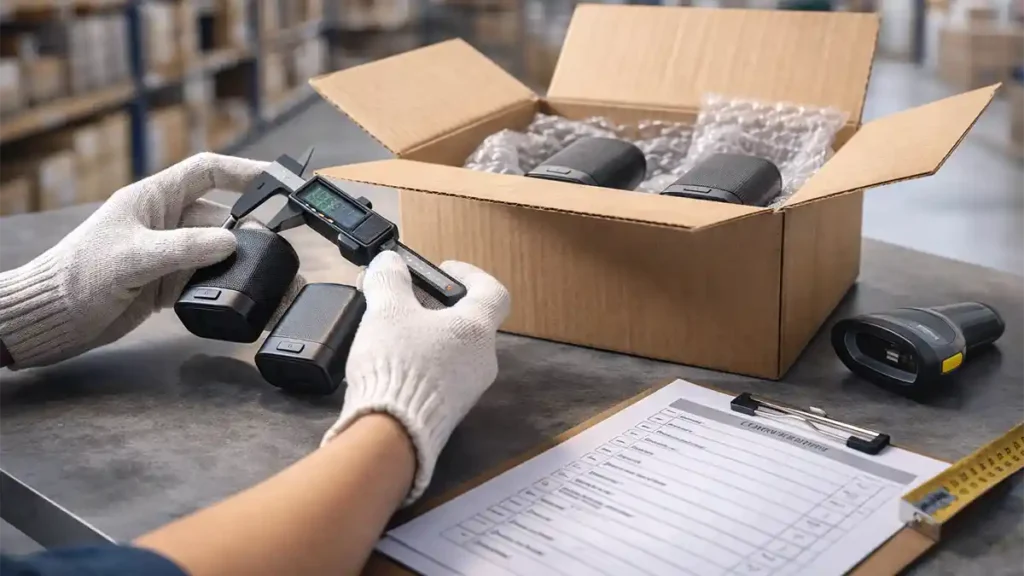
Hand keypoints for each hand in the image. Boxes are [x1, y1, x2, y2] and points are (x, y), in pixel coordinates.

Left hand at [0, 152, 304, 368]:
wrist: (51, 319)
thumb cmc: (77, 276)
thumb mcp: (133, 257)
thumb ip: (183, 248)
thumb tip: (231, 242)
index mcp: (154, 199)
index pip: (207, 171)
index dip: (244, 171)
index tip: (277, 179)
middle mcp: (166, 222)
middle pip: (222, 216)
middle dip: (251, 229)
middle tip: (278, 246)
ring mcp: (169, 253)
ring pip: (219, 251)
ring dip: (241, 263)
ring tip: (266, 277)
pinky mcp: (168, 283)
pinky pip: (207, 279)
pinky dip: (224, 287)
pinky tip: (236, 297)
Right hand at [321, 251, 509, 503]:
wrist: (392, 435)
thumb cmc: (398, 363)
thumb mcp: (387, 311)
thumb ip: (389, 280)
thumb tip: (389, 263)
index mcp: (477, 328)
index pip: (493, 291)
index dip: (470, 275)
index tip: (445, 270)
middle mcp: (482, 359)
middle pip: (467, 321)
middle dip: (434, 307)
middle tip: (403, 301)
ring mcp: (469, 389)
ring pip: (453, 350)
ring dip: (425, 335)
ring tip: (389, 331)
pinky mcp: (450, 412)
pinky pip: (441, 376)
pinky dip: (421, 362)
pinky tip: (390, 363)